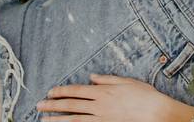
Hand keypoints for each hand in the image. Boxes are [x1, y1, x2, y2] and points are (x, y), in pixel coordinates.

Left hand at [36, 74, 193, 121]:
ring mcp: (101, 118)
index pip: (76, 90)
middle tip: (38, 106)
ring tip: (43, 120)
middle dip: (52, 105)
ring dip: (57, 119)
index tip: (50, 92)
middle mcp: (99, 105)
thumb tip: (92, 77)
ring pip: (73, 119)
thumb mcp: (127, 82)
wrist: (156, 112)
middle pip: (70, 104)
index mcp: (103, 91)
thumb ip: (107, 79)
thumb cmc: (145, 96)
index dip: (61, 91)